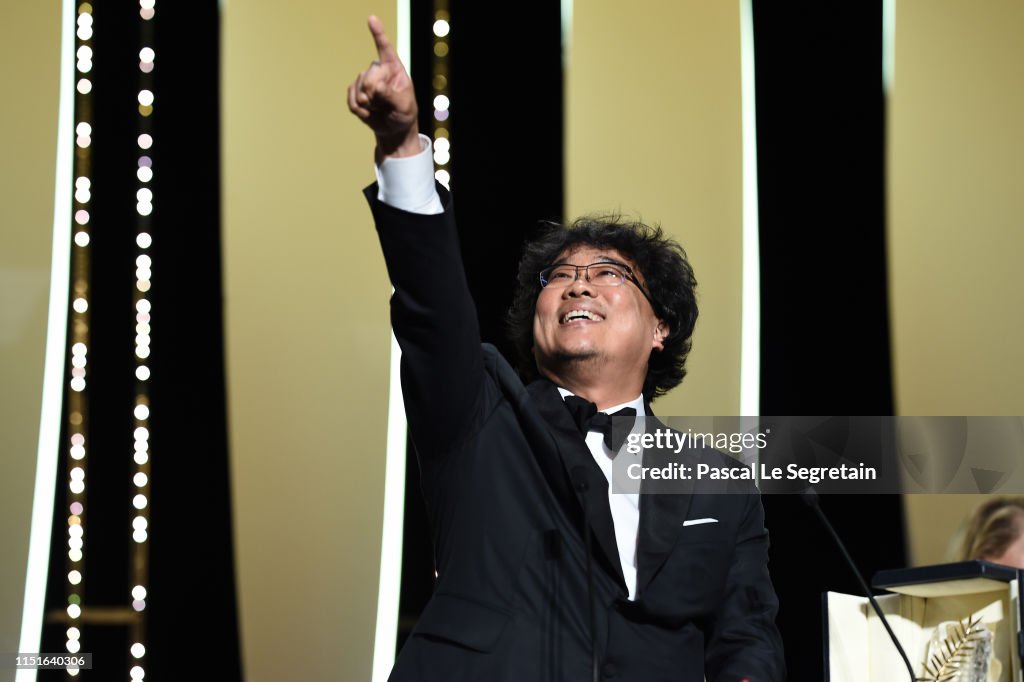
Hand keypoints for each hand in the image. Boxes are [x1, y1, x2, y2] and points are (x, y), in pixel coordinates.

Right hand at [347, 15, 419, 157]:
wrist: (394, 128)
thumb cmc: (404, 113)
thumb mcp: (404, 105)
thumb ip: (391, 95)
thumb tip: (376, 87)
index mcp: (393, 68)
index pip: (385, 49)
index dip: (378, 34)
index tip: (372, 19)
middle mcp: (378, 70)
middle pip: (368, 78)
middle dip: (375, 95)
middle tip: (385, 104)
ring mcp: (364, 80)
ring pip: (359, 91)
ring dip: (369, 105)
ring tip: (379, 109)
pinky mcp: (354, 92)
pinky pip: (352, 101)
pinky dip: (361, 112)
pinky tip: (370, 113)